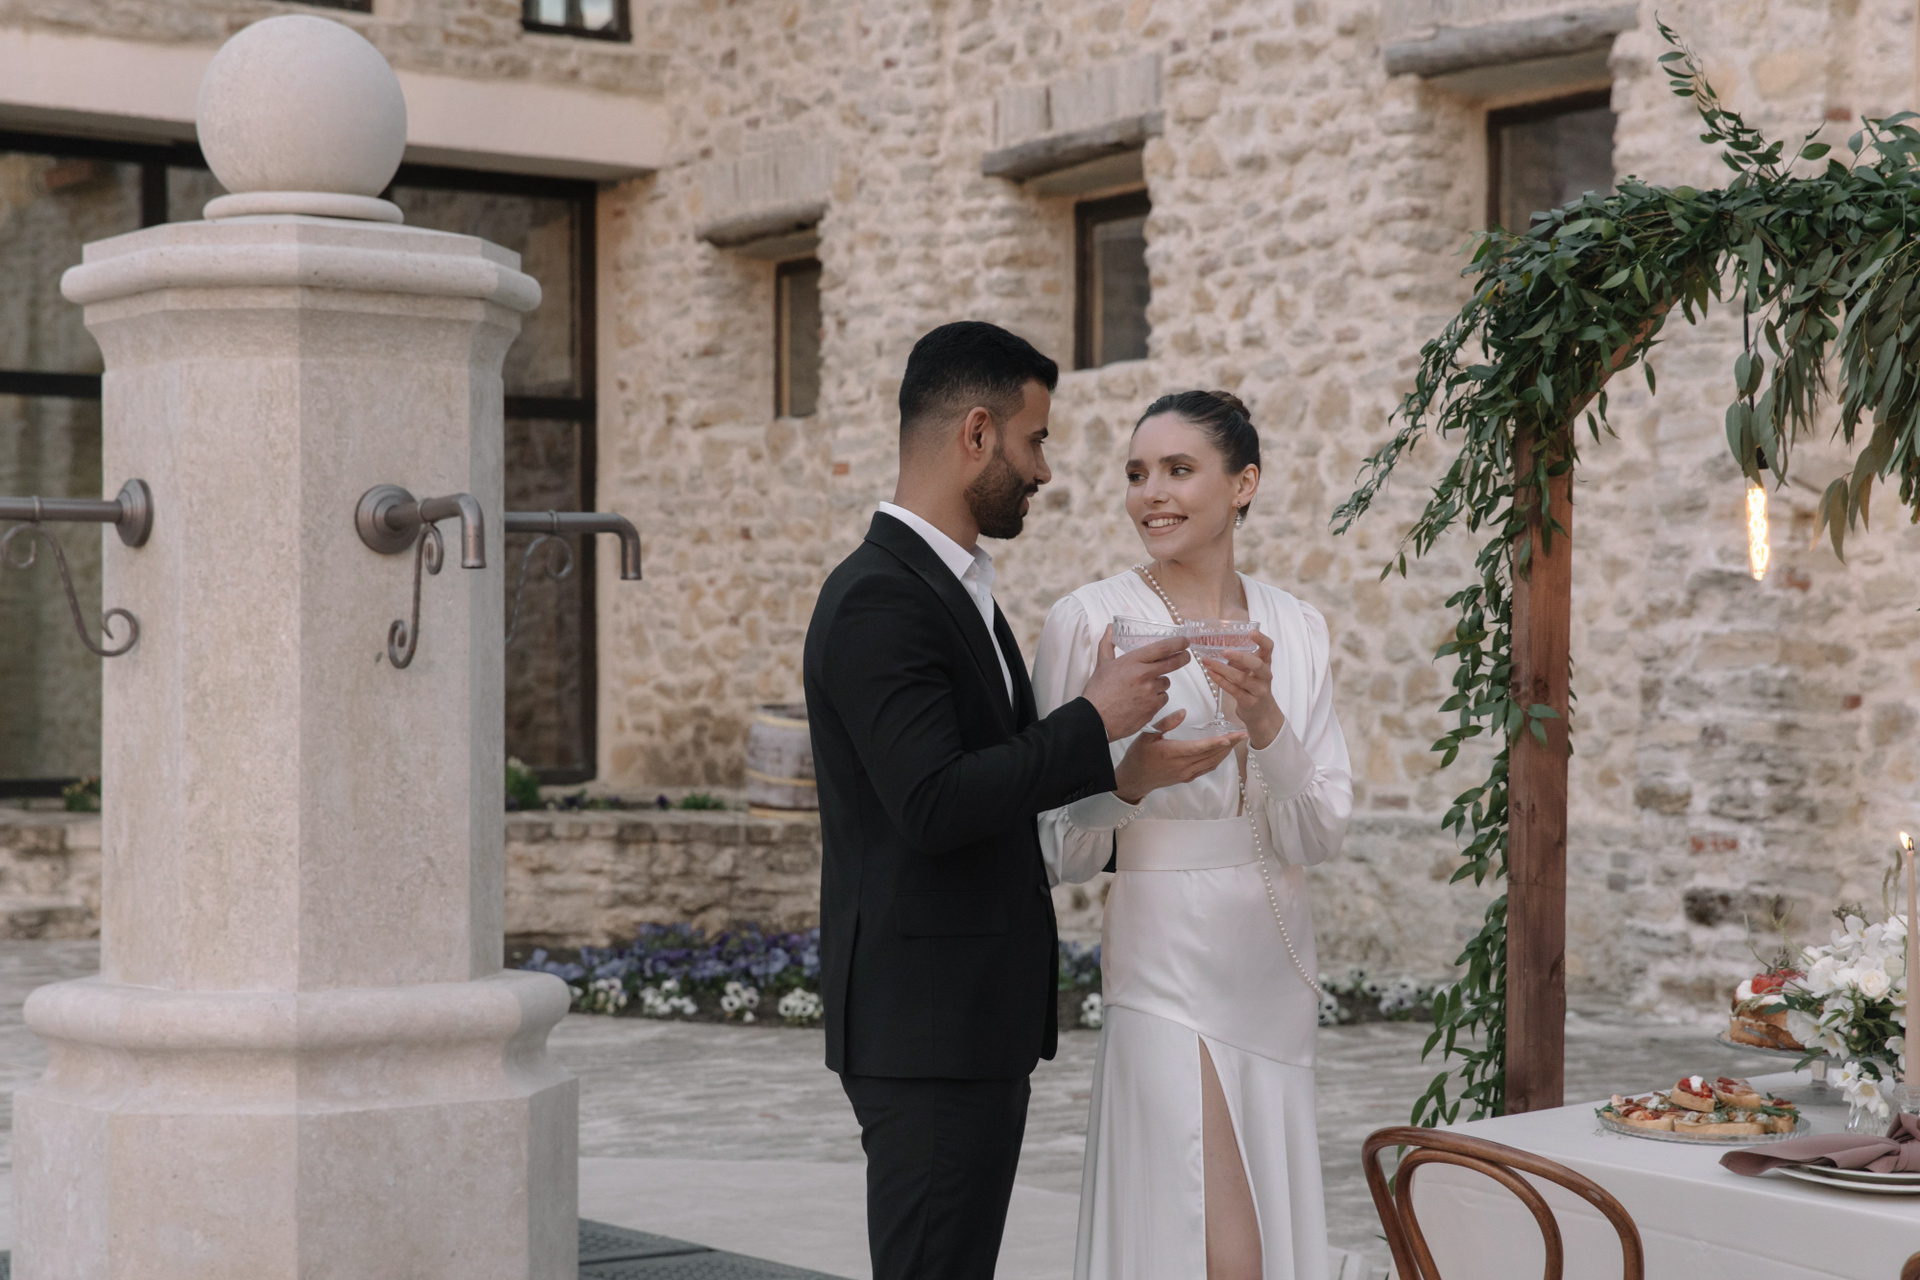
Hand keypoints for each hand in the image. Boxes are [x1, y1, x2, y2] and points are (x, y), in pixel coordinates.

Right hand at [1082, 627, 1190, 741]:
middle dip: (1182, 658)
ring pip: (1165, 683)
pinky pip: (1162, 699)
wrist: (1095, 719)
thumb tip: (1110, 628)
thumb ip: (1108, 644)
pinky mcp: (1152, 708)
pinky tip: (1143, 701)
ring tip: (1143, 688)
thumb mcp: (1102, 664)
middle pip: (1172, 663)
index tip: (1184, 641)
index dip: (1177, 643)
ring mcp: (1150, 693)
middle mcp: (1144, 675)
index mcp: (1132, 662)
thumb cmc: (1098, 693)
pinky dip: (1156, 699)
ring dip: (1159, 684)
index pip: (1162, 648)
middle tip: (1185, 656)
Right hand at [1112, 711, 1245, 802]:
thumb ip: (1166, 722)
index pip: (1201, 747)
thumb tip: (1183, 712)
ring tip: (1237, 741)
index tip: (1232, 736)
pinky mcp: (1186, 778)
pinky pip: (1206, 769)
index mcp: (1173, 753)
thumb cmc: (1138, 756)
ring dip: (1226, 752)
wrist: (1133, 779)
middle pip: (1212, 754)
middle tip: (1243, 734)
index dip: (1217, 742)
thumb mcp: (1147, 735)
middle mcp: (1183, 765)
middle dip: (1229, 744)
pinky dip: (1217, 760)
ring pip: (1212, 762)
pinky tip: (1223, 753)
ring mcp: (1186, 773)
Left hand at [1199, 630, 1282, 748]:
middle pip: (1257, 664)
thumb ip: (1241, 659)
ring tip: (1207, 662)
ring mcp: (1258, 690)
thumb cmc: (1254, 687)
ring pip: (1241, 678)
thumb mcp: (1253, 671)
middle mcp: (1265, 676)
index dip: (1261, 640)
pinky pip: (1234, 690)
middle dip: (1241, 657)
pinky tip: (1211, 674)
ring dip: (1222, 669)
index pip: (1269, 648)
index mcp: (1266, 664)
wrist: (1263, 714)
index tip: (1251, 632)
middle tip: (1225, 651)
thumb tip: (1218, 645)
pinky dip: (1221, 681)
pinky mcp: (1249, 702)